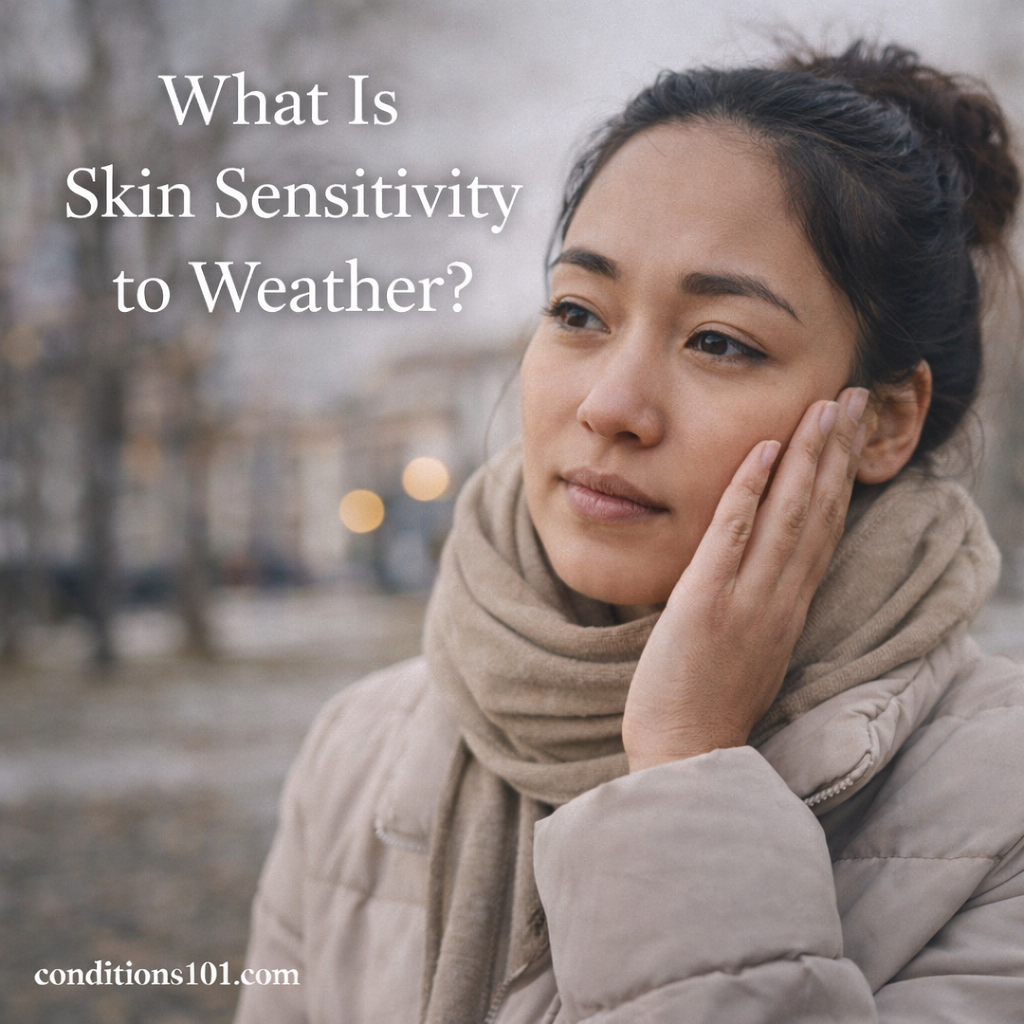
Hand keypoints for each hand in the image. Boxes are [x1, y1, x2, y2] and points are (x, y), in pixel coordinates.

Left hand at [622, 387, 869, 770]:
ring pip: (789, 515)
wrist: (685, 758)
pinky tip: (764, 451)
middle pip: (819, 511)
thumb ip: (757, 608)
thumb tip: (755, 571)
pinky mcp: (707, 602)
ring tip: (825, 406)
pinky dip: (751, 491)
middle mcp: (780, 600)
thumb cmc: (706, 707)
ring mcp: (748, 600)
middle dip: (837, 451)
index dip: (839, 478)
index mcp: (789, 609)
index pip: (824, 530)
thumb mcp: (746, 651)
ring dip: (807, 457)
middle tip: (855, 397)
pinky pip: (734, 536)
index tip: (849, 434)